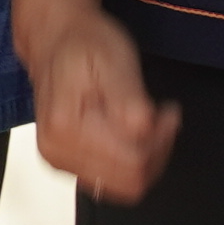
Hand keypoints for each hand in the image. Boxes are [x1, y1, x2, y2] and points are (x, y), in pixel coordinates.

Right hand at [22, 1, 180, 201]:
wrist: (55, 39)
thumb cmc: (84, 45)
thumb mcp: (115, 62)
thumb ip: (129, 101)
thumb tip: (143, 132)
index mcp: (66, 127)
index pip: (132, 161)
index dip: (160, 141)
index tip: (168, 113)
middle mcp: (57, 151)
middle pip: (130, 180)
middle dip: (156, 151)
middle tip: (163, 118)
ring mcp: (60, 160)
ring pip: (125, 185)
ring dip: (147, 157)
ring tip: (150, 123)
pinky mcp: (68, 163)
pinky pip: (113, 180)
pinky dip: (132, 159)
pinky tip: (134, 133)